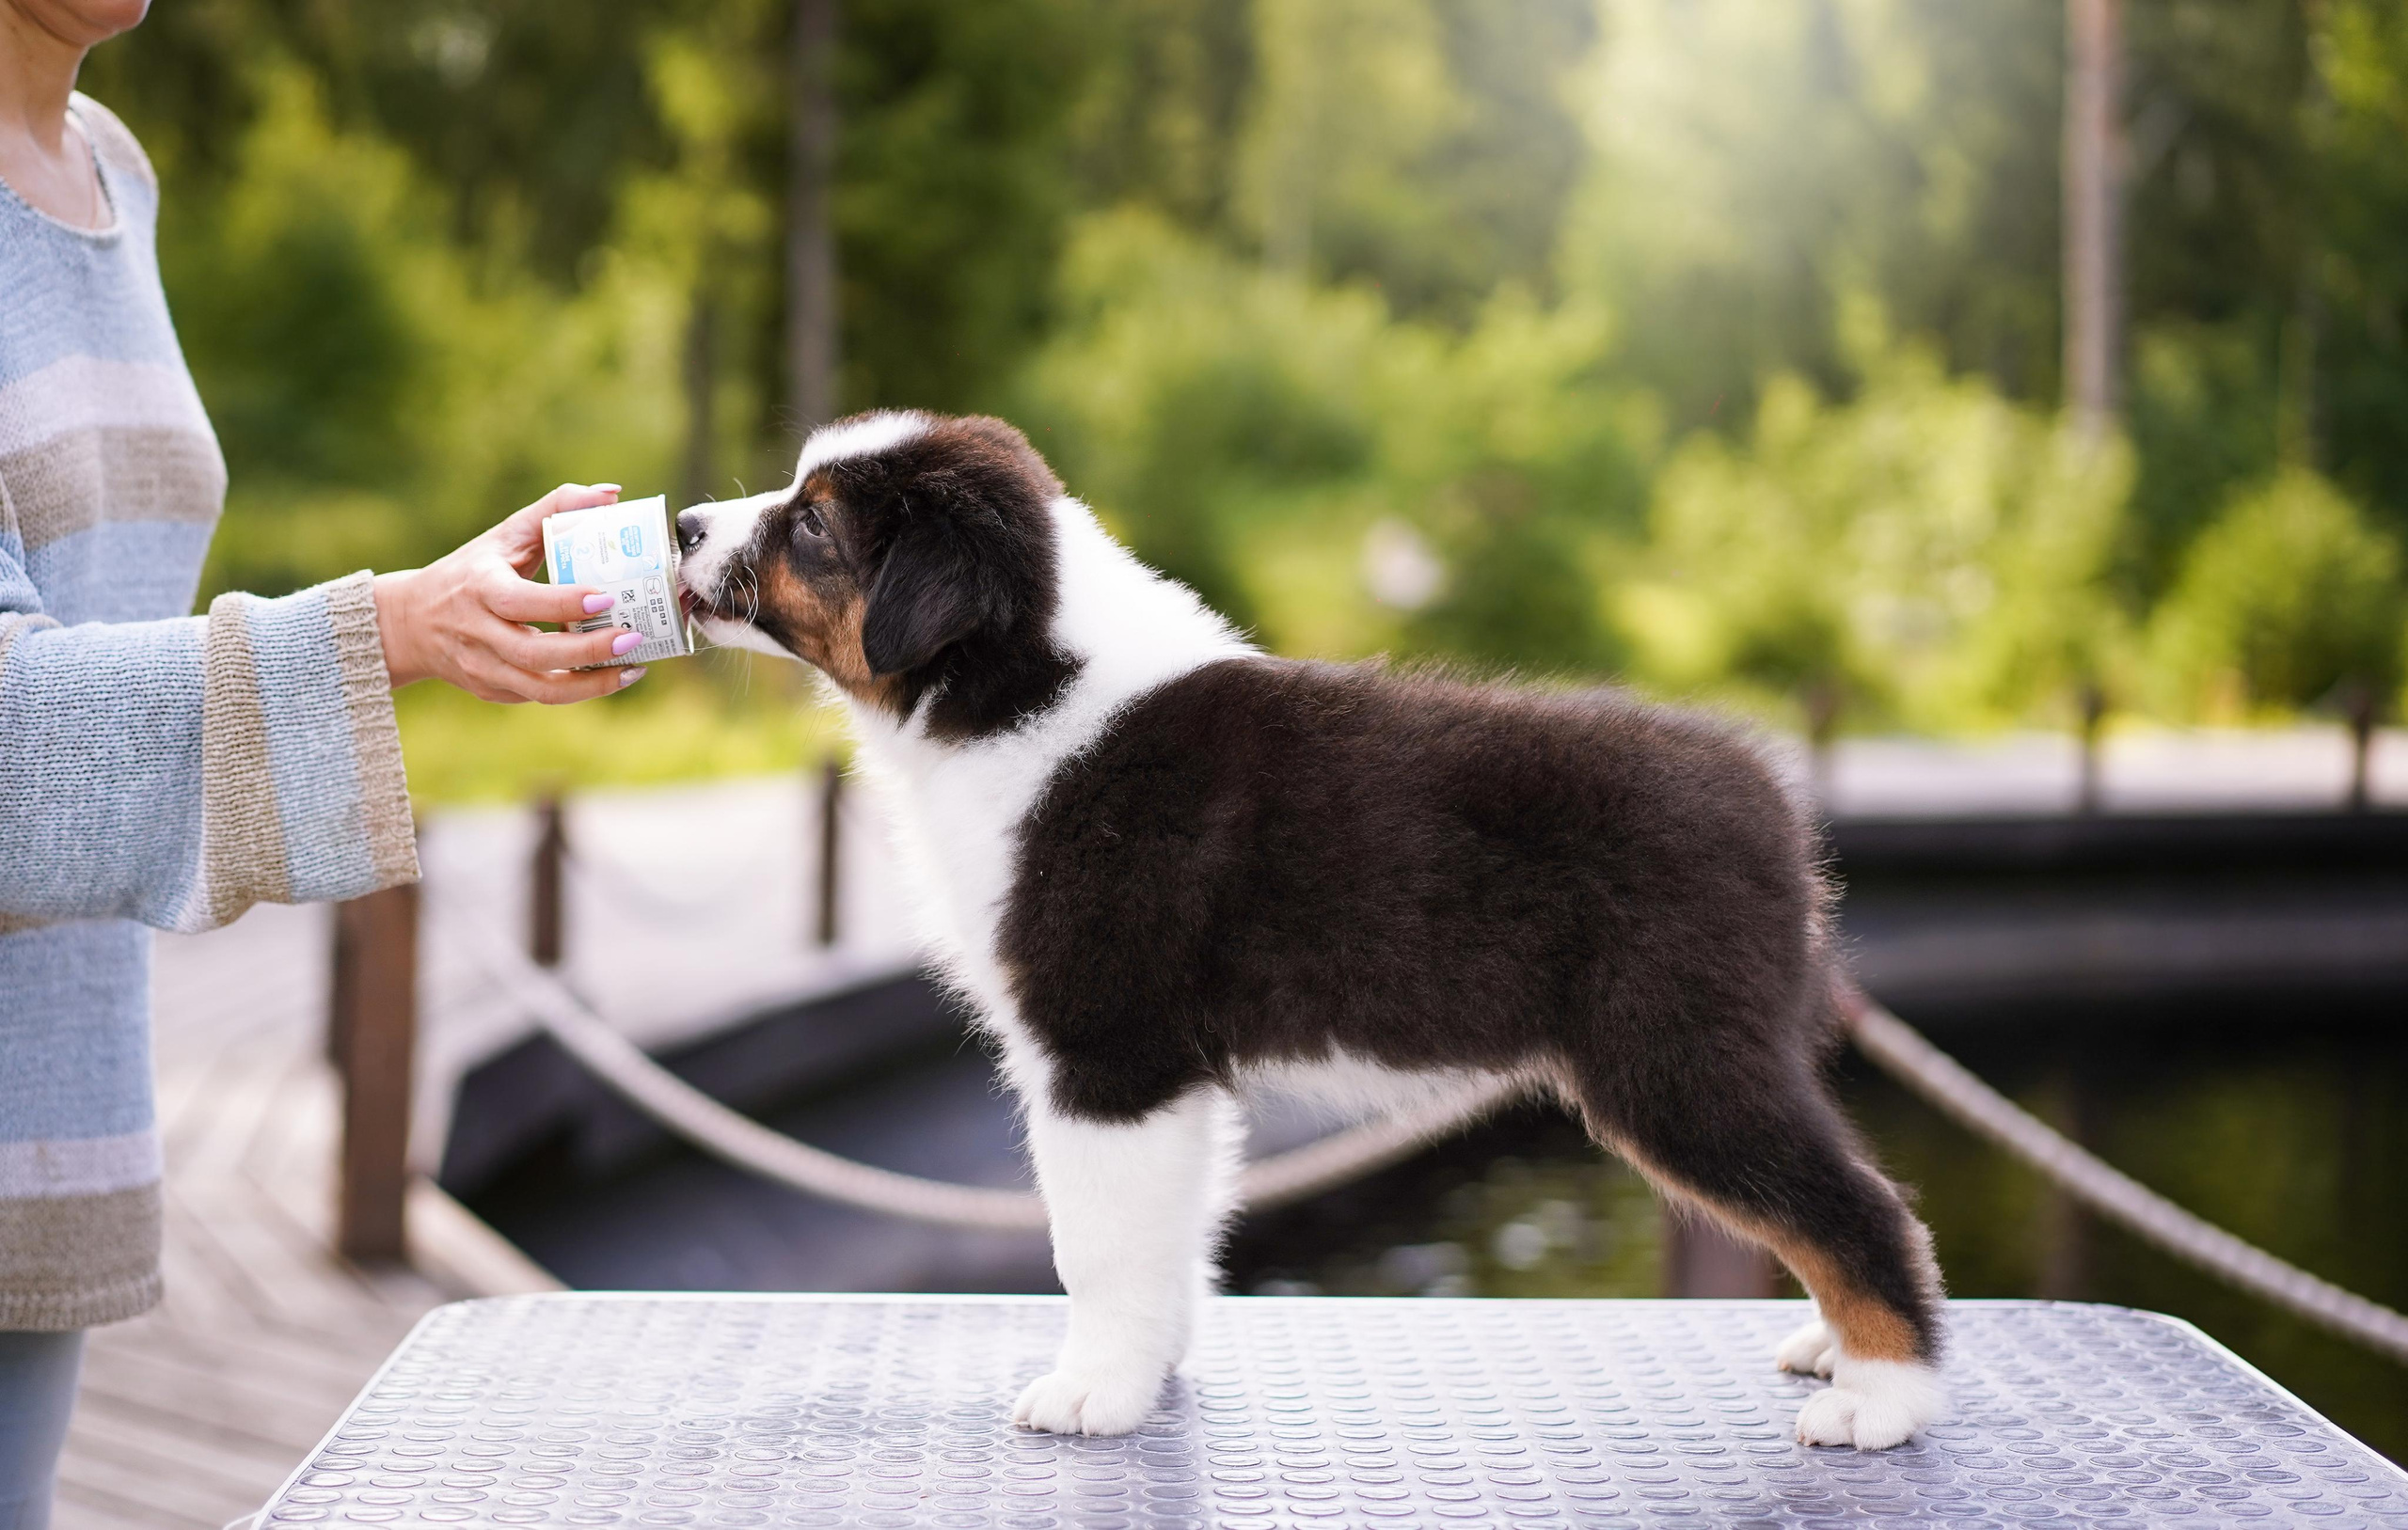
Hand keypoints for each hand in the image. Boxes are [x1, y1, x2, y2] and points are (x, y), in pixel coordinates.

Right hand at [373, 484, 648, 702]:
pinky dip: (578, 691)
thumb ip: (556, 509)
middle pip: (534, 654)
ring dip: (592, 685)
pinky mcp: (490, 690)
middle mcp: (477, 633)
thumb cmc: (471, 571)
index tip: (607, 598)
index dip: (564, 603)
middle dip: (588, 651)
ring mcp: (482, 668)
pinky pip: (538, 697)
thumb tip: (612, 494)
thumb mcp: (505, 535)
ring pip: (540, 689)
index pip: (521, 601)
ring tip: (633, 669)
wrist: (410, 622)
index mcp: (479, 588)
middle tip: (633, 638)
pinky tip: (610, 676)